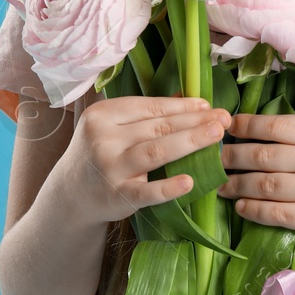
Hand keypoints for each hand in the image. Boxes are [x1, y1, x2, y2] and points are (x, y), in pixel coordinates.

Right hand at [56, 95, 231, 224]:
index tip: (207, 105)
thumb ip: (144, 114)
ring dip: (190, 142)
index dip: (182, 106)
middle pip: (157, 127)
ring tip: (216, 136)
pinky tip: (190, 182)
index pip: (150, 107)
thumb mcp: (111, 127)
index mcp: (102, 115)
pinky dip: (168, 187)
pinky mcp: (117, 196)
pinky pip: (147, 192)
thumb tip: (187, 98)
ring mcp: (110, 168)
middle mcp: (104, 139)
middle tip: (223, 118)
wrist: (70, 193)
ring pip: (156, 151)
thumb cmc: (99, 153)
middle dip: (194, 121)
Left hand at [217, 80, 294, 240]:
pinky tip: (241, 206)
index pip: (277, 126)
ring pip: (265, 186)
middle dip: (233, 155)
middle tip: (212, 154)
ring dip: (236, 184)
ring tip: (219, 183)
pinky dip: (254, 211)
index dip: (247, 125)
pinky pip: (278, 215)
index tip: (229, 125)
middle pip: (263, 156)